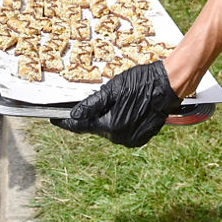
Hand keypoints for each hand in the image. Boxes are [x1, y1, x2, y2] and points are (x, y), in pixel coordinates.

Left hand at [51, 60, 181, 146]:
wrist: (168, 86)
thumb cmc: (140, 82)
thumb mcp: (113, 88)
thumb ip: (92, 104)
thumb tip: (74, 115)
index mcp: (111, 125)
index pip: (81, 126)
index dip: (65, 122)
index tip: (53, 119)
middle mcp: (120, 137)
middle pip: (95, 128)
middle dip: (88, 117)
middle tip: (83, 103)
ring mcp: (131, 140)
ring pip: (108, 130)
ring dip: (104, 119)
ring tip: (109, 102)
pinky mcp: (140, 137)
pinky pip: (121, 131)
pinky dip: (117, 121)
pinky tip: (121, 108)